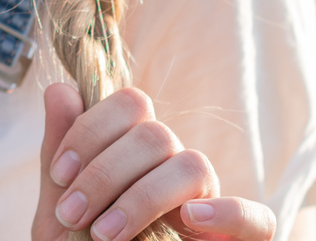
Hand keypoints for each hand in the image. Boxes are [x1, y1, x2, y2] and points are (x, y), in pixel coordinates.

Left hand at [34, 84, 276, 240]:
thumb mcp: (59, 213)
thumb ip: (60, 156)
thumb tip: (60, 90)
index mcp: (137, 155)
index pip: (131, 105)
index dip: (90, 130)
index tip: (59, 174)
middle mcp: (175, 171)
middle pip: (154, 134)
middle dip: (104, 172)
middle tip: (71, 213)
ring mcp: (210, 204)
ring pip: (192, 165)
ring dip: (142, 196)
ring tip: (104, 235)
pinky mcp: (241, 239)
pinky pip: (256, 217)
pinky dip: (226, 213)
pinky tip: (188, 221)